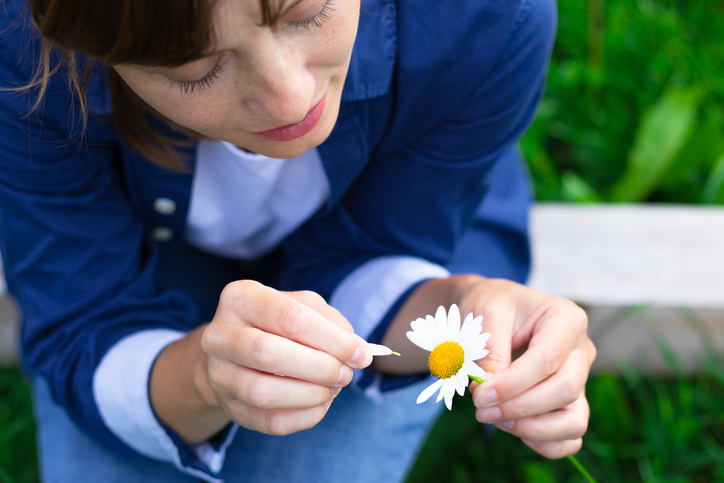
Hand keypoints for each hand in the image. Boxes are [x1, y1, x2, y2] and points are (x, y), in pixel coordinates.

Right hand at [200, 280, 372, 435]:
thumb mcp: (301, 306)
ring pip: (264, 394)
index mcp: (240, 298)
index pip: (290, 318)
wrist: (234, 350)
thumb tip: (356, 350)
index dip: (332, 340)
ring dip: (312, 394)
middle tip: (346, 374)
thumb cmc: (276, 323)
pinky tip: (320, 403)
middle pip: (270, 354)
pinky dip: (305, 416)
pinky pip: (269, 422)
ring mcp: (219, 374)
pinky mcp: (229, 407)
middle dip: (320, 367)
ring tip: (334, 388)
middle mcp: (219, 335)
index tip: (361, 354)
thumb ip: (330, 321)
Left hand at [455, 277, 595, 458]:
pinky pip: (570, 436)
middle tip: (481, 410)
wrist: (493, 310)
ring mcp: (579, 378)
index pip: (547, 360)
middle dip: (519, 408)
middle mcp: (581, 350)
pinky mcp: (570, 402)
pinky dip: (545, 443)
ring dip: (532, 429)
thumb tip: (487, 391)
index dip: (513, 384)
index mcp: (567, 319)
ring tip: (494, 419)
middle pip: (565, 390)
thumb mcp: (485, 313)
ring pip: (574, 420)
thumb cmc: (491, 305)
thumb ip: (490, 351)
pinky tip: (513, 429)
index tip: (479, 395)